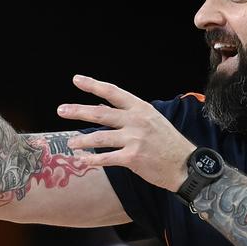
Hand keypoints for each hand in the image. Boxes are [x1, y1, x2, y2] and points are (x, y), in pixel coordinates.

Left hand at [57, 75, 196, 191]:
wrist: (185, 165)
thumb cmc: (167, 142)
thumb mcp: (151, 120)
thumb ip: (126, 114)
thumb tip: (101, 107)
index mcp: (140, 108)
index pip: (112, 92)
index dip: (93, 85)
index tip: (76, 80)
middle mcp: (136, 121)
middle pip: (101, 113)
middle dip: (78, 111)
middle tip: (61, 110)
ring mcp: (134, 139)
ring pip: (100, 138)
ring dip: (82, 140)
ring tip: (70, 143)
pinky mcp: (132, 158)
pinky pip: (106, 158)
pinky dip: (93, 160)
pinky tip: (83, 160)